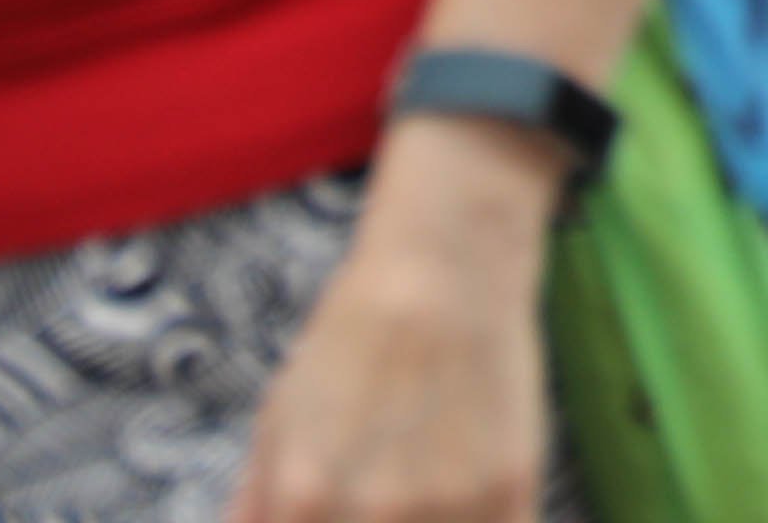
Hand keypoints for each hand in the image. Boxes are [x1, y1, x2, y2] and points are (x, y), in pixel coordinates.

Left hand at [233, 116, 566, 522]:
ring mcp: (449, 505)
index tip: (326, 520)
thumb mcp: (275, 427)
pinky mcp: (511, 488)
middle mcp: (375, 513)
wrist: (445, 270)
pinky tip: (459, 509)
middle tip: (378, 506)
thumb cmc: (348, 343)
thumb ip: (256, 509)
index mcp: (301, 502)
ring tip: (417, 500)